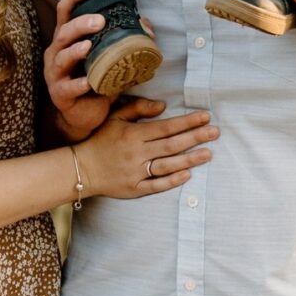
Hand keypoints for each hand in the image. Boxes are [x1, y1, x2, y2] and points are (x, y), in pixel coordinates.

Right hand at [43, 0, 116, 136]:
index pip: (65, 11)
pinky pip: (67, 88)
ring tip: (89, 46)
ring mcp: (55, 74)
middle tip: (101, 21)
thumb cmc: (94, 80)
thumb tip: (147, 27)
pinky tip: (88, 82)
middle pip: (63, 32)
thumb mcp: (109, 58)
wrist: (84, 116)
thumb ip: (125, 42)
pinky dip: (78, 84)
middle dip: (80, 24)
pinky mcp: (60, 94)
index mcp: (67, 39)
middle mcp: (57, 52)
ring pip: (61, 57)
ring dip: (75, 51)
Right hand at [76, 96, 215, 199]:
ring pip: (167, 166)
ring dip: (189, 160)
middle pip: (171, 145)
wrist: (80, 169)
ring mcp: (135, 173)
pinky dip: (172, 181)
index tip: (205, 116)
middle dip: (195, 138)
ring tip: (208, 153)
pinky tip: (187, 175)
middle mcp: (136, 153)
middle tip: (215, 132)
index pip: (166, 127)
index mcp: (133, 134)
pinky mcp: (134, 189)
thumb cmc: (100, 141)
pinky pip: (156, 185)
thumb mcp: (115, 118)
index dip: (187, 122)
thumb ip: (138, 108)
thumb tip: (163, 105)